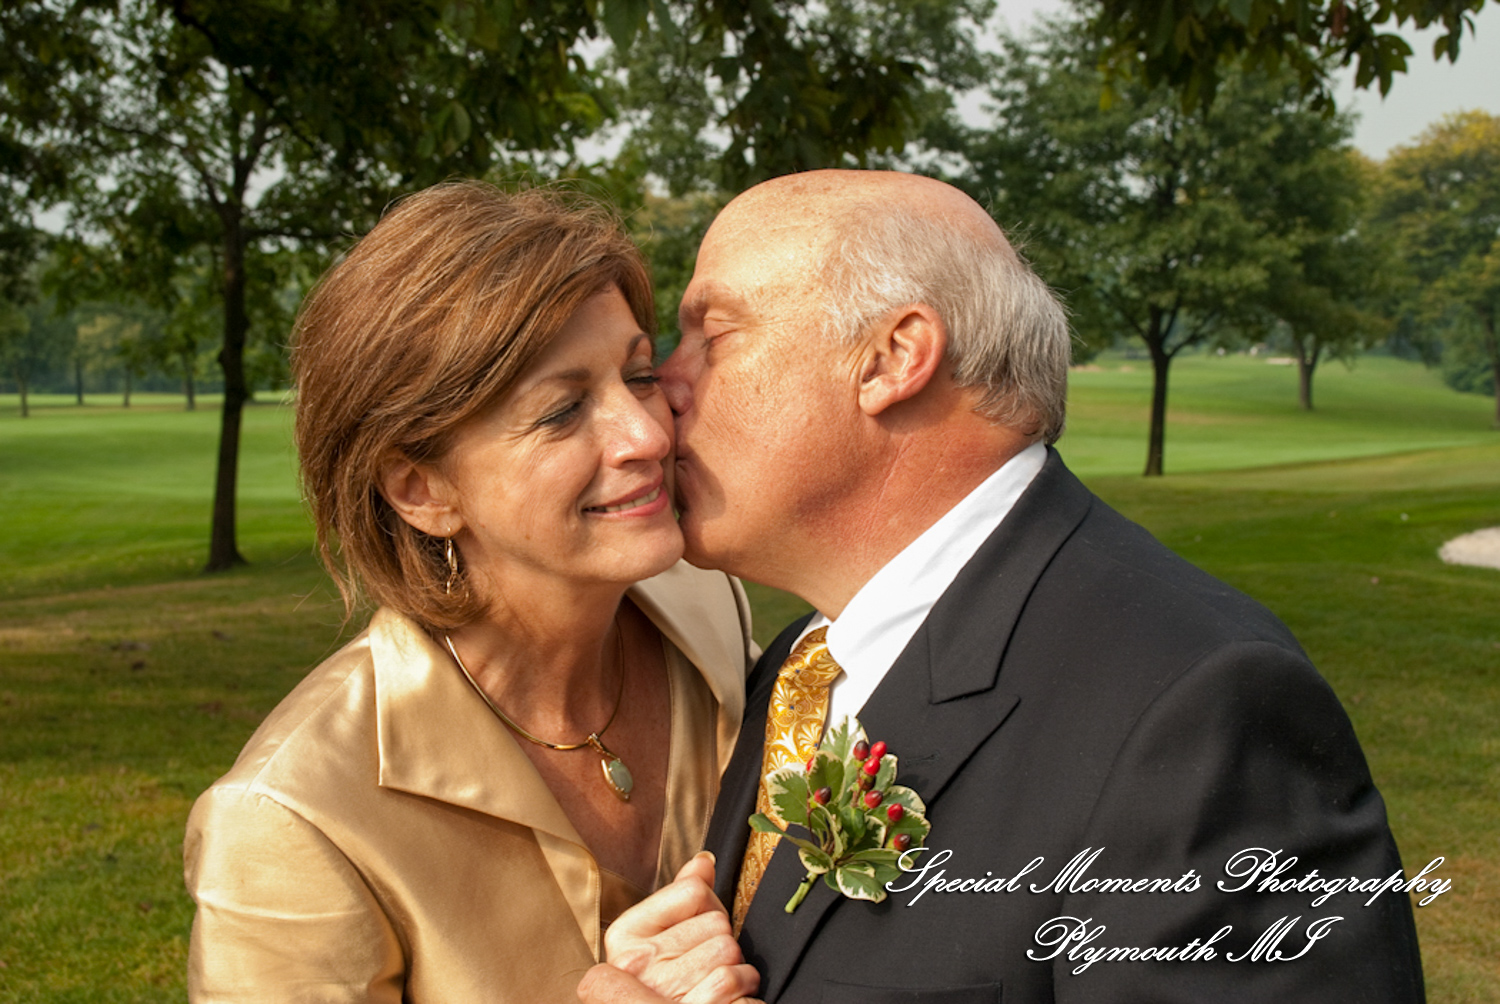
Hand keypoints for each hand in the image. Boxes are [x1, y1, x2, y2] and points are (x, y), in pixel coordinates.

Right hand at [590, 851, 759, 1002]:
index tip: (697, 932)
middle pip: (717, 922)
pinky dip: (744, 988)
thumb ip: (681, 895)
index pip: (693, 891)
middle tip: (707, 963)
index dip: (708, 907)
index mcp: (625, 934)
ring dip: (736, 966)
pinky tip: (730, 997)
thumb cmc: (668, 981)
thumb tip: (704, 861)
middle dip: (722, 941)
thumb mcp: (662, 935)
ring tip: (716, 980)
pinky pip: (733, 979)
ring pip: (729, 949)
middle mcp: (635, 962)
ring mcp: (659, 989)